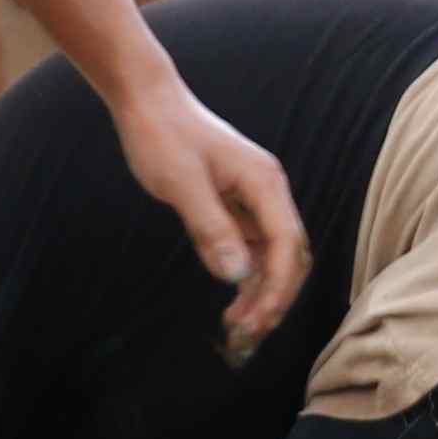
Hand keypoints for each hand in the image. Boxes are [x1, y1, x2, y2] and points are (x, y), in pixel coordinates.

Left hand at [115, 89, 311, 353]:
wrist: (148, 102)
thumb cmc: (163, 136)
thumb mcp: (182, 184)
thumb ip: (211, 229)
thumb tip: (238, 276)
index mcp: (264, 183)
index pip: (286, 245)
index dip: (277, 289)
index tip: (256, 322)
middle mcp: (267, 193)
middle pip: (289, 255)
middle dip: (275, 297)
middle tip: (247, 336)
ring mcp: (253, 199)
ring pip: (272, 256)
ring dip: (261, 293)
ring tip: (237, 327)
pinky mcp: (235, 205)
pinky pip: (252, 248)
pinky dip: (246, 277)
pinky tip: (231, 299)